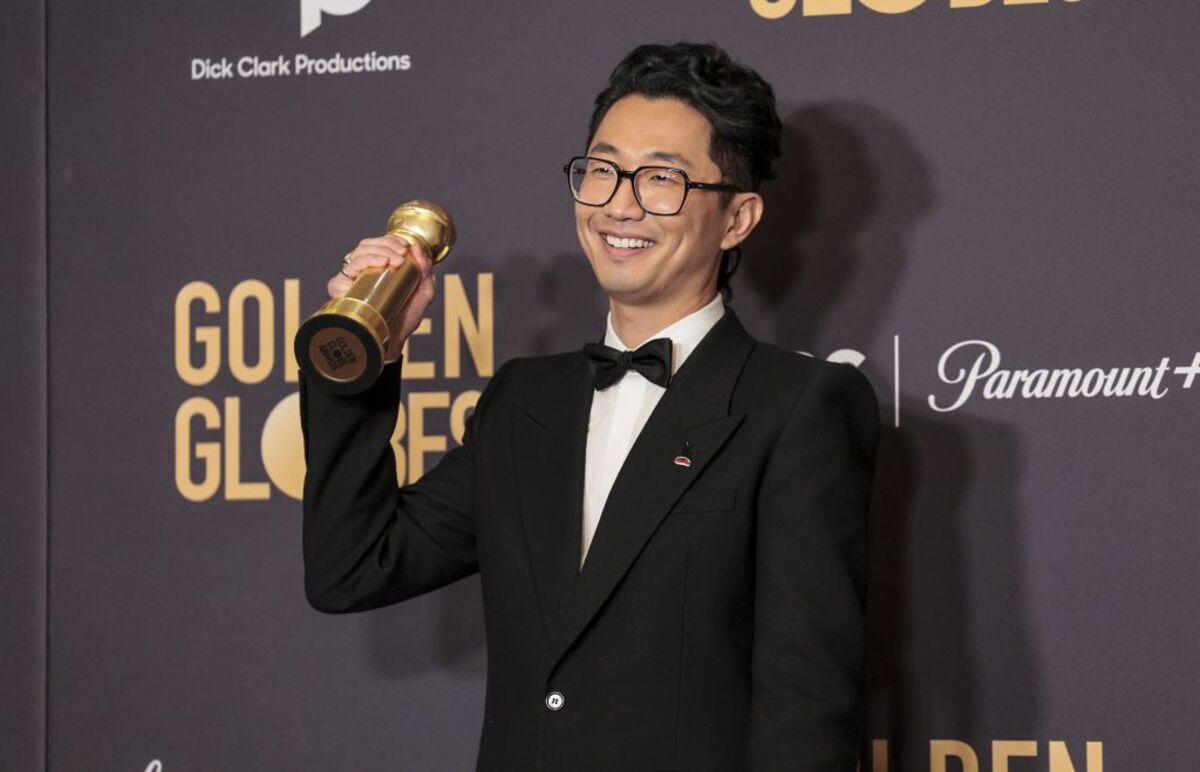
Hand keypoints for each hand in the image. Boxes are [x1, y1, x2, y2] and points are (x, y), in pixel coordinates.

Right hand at [327, 234, 435, 362]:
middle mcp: (361, 272)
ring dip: (376, 251)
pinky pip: (345, 272)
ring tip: (393, 259)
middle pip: (366, 246)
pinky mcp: (340, 292)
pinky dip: (362, 263)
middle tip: (401, 254)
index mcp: (377, 268)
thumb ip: (425, 272)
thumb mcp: (423, 293)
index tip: (406, 246)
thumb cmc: (406, 318)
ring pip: (357, 255)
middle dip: (386, 245)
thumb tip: (418, 249)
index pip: (379, 244)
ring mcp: (350, 281)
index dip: (391, 240)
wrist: (394, 340)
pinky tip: (378, 264)